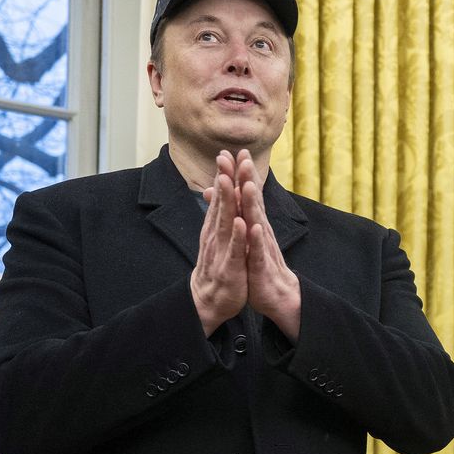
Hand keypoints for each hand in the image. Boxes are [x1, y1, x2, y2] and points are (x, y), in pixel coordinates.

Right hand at [190, 149, 247, 334]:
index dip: (225, 175)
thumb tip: (215, 191)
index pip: (222, 197)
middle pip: (222, 203)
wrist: (209, 300)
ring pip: (226, 223)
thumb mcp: (218, 237)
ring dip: (228, 202)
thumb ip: (218, 214)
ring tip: (230, 182)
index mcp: (217, 228)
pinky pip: (236, 250)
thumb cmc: (218, 265)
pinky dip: (239, 237)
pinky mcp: (231, 268)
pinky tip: (243, 223)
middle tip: (226, 156)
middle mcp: (217, 235)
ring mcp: (222, 250)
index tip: (229, 152)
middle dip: (225, 180)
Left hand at [234, 149, 301, 340]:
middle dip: (248, 179)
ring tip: (246, 185)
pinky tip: (253, 227)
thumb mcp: (243, 236)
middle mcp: (260, 230)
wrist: (276, 294)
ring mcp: (262, 246)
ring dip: (252, 203)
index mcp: (254, 223)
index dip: (241, 174)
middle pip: (253, 201)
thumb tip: (217, 191)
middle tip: (243, 157)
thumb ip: (234, 212)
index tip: (235, 151)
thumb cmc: (258, 263)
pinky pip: (258, 250)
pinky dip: (254, 238)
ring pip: (257, 221)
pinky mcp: (261, 264)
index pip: (247, 194)